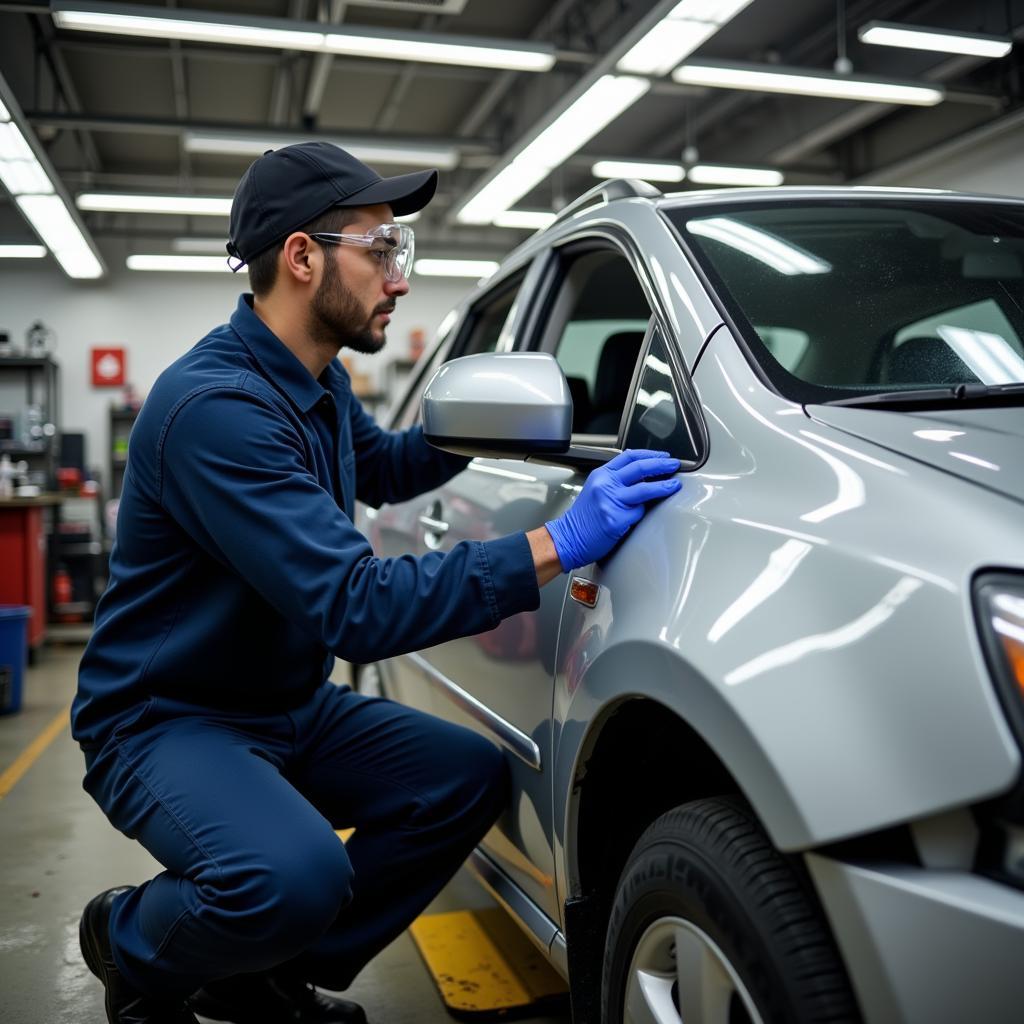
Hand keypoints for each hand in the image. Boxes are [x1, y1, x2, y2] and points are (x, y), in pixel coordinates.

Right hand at [544, 449, 681, 571]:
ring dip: (664, 486)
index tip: (663, 456)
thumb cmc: (583, 518)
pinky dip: (642, 513)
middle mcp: (606, 485)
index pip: (629, 457)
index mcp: (601, 475)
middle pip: (640, 468)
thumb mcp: (595, 490)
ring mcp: (611, 502)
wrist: (568, 538)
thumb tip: (641, 476)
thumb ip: (614, 480)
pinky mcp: (616, 519)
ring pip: (645, 489)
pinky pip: (638, 513)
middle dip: (662, 464)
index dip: (650, 454)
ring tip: (674, 485)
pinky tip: (640, 515)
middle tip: (674, 465)